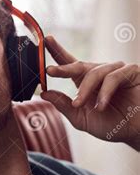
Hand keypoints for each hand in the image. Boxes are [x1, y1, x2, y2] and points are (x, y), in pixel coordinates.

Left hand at [40, 35, 139, 150]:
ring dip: (84, 90)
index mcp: (85, 81)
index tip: (46, 41)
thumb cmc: (111, 124)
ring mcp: (116, 70)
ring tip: (80, 104)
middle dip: (63, 68)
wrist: (135, 132)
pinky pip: (113, 77)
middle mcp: (99, 72)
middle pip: (78, 64)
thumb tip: (44, 93)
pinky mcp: (131, 71)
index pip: (69, 62)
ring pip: (94, 73)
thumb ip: (64, 105)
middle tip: (50, 71)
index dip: (57, 51)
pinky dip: (104, 92)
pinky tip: (101, 105)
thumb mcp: (81, 118)